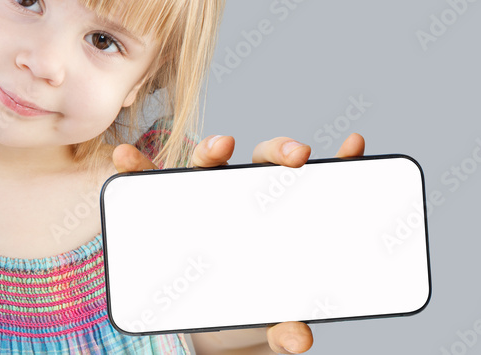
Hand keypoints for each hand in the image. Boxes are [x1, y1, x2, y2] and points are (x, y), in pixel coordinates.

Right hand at [111, 131, 365, 354]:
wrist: (198, 325)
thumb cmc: (243, 310)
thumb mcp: (265, 322)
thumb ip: (283, 329)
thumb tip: (300, 337)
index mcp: (281, 216)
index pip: (316, 183)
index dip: (338, 161)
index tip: (356, 145)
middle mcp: (245, 197)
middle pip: (266, 161)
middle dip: (282, 150)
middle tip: (299, 157)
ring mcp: (204, 199)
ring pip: (210, 161)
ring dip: (214, 148)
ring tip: (222, 147)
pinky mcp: (164, 208)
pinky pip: (147, 180)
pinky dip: (135, 166)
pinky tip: (125, 157)